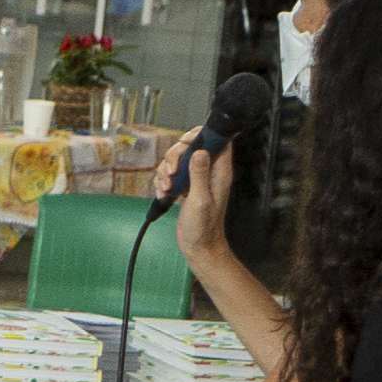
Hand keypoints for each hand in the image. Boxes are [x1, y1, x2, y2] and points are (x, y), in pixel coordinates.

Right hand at [176, 138, 237, 260]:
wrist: (198, 245)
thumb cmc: (203, 227)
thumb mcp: (200, 200)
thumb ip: (199, 175)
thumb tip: (199, 152)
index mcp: (219, 172)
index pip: (216, 140)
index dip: (200, 136)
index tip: (185, 144)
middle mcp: (208, 172)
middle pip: (189, 147)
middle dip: (175, 157)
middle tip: (173, 173)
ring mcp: (195, 178)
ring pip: (176, 160)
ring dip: (165, 172)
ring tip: (168, 188)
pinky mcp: (184, 186)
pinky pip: (170, 174)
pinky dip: (162, 182)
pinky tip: (165, 194)